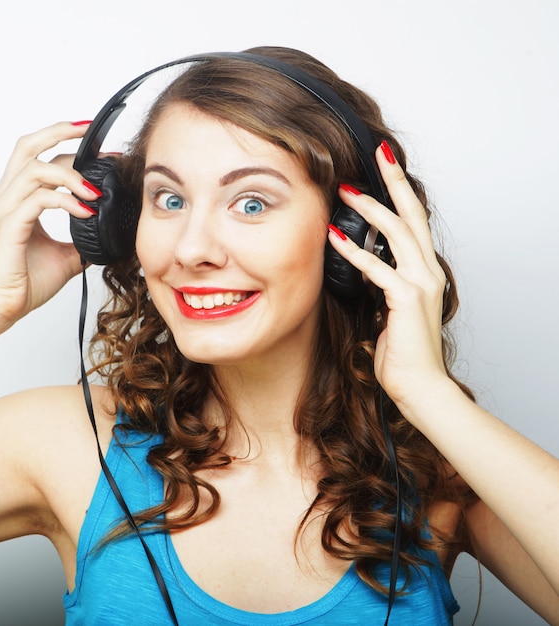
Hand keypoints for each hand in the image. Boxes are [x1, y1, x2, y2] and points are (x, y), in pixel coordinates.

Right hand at [0, 121, 100, 331]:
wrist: (1, 307)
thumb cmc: (25, 281)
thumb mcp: (65, 256)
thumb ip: (81, 239)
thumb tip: (106, 235)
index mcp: (18, 199)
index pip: (39, 157)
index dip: (66, 145)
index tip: (98, 146)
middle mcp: (8, 197)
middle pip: (28, 147)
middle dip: (61, 132)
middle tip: (93, 133)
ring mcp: (6, 209)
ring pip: (35, 169)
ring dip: (71, 175)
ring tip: (95, 192)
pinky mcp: (10, 225)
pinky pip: (39, 199)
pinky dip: (66, 201)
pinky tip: (86, 211)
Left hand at [327, 141, 448, 413]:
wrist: (420, 386)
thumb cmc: (404, 352)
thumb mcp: (391, 309)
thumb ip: (382, 282)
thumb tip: (361, 263)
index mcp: (425, 271)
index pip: (413, 222)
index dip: (400, 192)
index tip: (384, 167)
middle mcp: (428, 271)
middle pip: (412, 213)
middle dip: (394, 180)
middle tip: (378, 152)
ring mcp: (421, 283)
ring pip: (397, 232)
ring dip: (370, 207)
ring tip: (345, 190)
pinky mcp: (408, 299)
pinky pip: (377, 267)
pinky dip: (353, 251)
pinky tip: (333, 237)